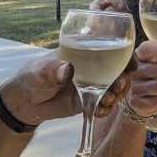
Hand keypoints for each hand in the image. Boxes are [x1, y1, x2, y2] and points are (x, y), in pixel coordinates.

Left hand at [0, 50, 132, 124]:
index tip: (130, 65)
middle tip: (117, 86)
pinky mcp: (90, 99)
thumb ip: (54, 69)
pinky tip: (98, 110)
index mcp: (83, 49)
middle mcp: (93, 65)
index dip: (125, 53)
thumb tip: (68, 69)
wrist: (26, 102)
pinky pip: (106, 104)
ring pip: (117, 86)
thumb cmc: (32, 77)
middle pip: (120, 67)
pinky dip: (106, 108)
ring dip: (118, 93)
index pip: (110, 45)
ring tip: (106, 99)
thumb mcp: (40, 71)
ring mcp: (93, 83)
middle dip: (124, 77)